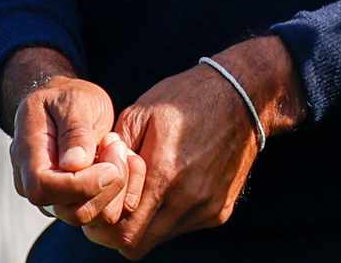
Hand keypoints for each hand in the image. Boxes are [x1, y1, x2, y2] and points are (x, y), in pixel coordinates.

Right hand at [7, 68, 139, 227]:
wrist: (64, 104)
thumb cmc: (67, 98)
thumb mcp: (75, 101)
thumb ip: (74, 131)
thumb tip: (73, 164)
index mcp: (27, 154)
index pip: (44, 188)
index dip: (81, 184)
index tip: (110, 164)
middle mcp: (32, 183)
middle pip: (69, 211)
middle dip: (105, 186)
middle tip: (118, 147)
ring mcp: (51, 196)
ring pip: (87, 216)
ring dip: (115, 188)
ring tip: (118, 149)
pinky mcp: (71, 201)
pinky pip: (98, 212)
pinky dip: (118, 193)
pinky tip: (121, 162)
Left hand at [88, 38, 303, 257]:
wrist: (244, 96)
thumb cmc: (188, 98)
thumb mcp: (141, 112)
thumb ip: (112, 152)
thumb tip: (96, 179)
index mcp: (165, 174)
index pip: (121, 232)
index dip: (101, 225)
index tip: (101, 204)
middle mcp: (189, 199)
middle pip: (136, 245)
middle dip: (118, 229)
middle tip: (116, 203)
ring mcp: (208, 208)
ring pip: (159, 238)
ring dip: (145, 222)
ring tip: (148, 188)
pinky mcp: (221, 210)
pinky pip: (183, 227)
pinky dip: (170, 214)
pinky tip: (174, 185)